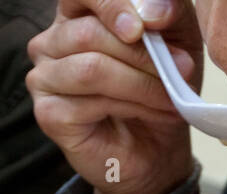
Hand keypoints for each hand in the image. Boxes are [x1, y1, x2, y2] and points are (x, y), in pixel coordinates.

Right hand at [27, 0, 201, 193]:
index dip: (112, 5)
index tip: (143, 28)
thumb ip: (168, 11)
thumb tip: (154, 12)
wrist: (158, 147)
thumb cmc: (161, 87)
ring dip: (141, 84)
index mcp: (77, 14)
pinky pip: (90, 102)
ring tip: (171, 98)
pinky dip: (132, 106)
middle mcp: (51, 42)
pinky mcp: (48, 113)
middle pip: (91, 33)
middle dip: (144, 54)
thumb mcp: (177, 37)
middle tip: (182, 69)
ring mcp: (44, 78)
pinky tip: (154, 113)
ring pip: (92, 68)